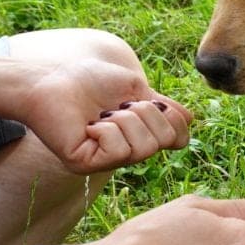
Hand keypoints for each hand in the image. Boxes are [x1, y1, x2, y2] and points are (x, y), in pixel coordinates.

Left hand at [21, 58, 191, 172]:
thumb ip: (164, 106)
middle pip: (166, 141)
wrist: (54, 80)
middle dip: (146, 113)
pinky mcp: (88, 164)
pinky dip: (107, 130)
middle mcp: (128, 150)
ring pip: (145, 147)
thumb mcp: (138, 89)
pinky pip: (119, 150)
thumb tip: (191, 119)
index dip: (173, 118)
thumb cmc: (92, 81)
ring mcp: (108, 159)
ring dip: (125, 120)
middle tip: (119, 107)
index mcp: (141, 133)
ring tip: (103, 116)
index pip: (179, 139)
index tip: (148, 101)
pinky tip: (91, 125)